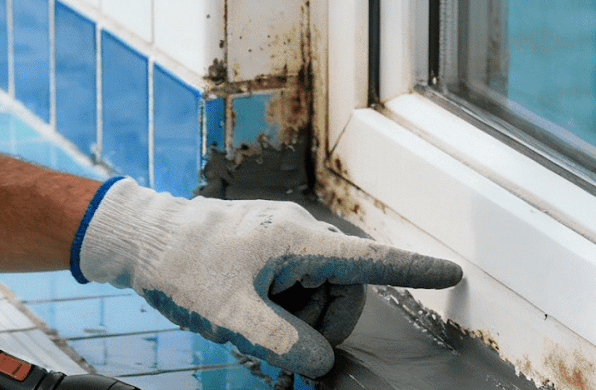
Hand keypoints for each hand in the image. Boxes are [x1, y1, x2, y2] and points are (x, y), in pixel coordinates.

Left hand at [72, 179, 462, 377]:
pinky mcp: (267, 250)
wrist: (143, 237)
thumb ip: (285, 343)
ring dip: (294, 328)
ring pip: (317, 299)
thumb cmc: (183, 267)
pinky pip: (294, 290)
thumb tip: (321, 361)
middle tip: (278, 357)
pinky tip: (247, 328)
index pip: (372, 260)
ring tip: (251, 341)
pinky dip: (279, 316)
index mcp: (300, 242)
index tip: (453, 274)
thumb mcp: (232, 317)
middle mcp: (300, 235)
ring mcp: (283, 242)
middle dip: (319, 332)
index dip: (415, 271)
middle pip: (343, 296)